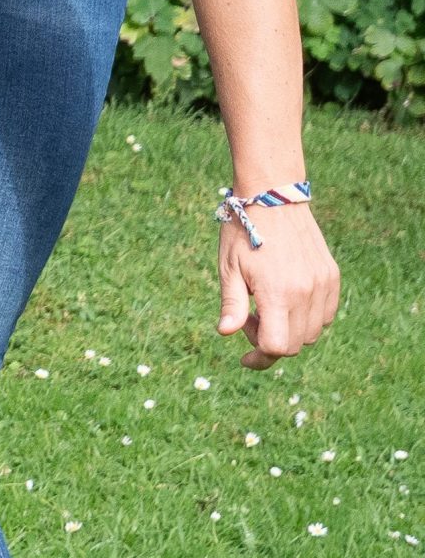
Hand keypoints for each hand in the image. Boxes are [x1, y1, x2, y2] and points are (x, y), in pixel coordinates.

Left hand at [217, 202, 340, 369]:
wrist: (273, 199)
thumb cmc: (242, 234)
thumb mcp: (229, 270)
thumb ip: (231, 305)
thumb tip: (225, 333)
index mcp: (278, 293)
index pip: (276, 347)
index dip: (259, 357)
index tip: (244, 354)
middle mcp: (306, 292)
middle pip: (295, 344)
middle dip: (270, 342)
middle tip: (249, 318)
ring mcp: (323, 284)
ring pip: (313, 332)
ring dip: (290, 331)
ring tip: (266, 306)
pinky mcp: (332, 276)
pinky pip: (326, 314)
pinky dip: (308, 318)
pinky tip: (286, 300)